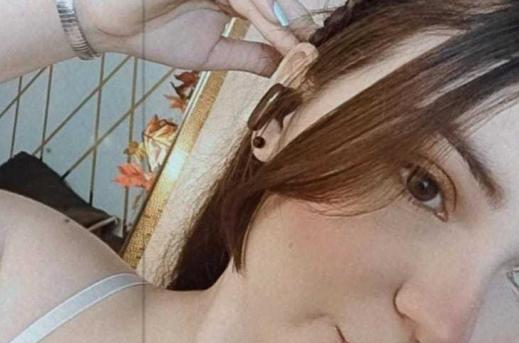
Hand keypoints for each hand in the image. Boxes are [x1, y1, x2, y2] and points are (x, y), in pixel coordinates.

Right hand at [76, 0, 320, 76]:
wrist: (114, 28)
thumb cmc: (157, 35)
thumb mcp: (212, 54)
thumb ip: (248, 56)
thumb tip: (281, 67)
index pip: (269, 11)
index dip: (289, 30)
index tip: (310, 52)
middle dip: (291, 20)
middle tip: (311, 43)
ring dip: (276, 14)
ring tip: (294, 36)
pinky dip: (253, 5)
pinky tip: (267, 21)